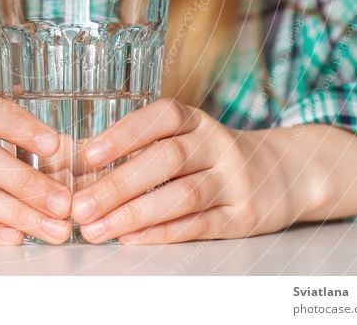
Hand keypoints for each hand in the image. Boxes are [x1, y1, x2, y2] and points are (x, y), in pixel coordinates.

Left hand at [70, 99, 295, 243]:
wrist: (281, 174)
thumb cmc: (211, 156)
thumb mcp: (185, 138)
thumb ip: (138, 148)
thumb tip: (75, 164)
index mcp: (196, 120)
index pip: (161, 118)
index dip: (124, 134)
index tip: (88, 154)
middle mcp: (217, 144)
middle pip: (166, 159)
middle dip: (118, 184)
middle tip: (80, 205)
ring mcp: (233, 180)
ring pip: (182, 195)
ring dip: (134, 214)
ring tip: (96, 229)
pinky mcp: (242, 216)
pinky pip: (199, 225)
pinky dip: (162, 232)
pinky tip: (131, 238)